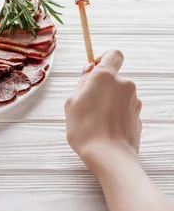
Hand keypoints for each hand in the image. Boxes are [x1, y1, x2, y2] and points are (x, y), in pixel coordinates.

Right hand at [64, 50, 141, 172]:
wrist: (109, 156)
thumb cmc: (85, 129)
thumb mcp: (71, 102)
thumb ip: (82, 84)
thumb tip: (89, 74)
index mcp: (106, 77)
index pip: (113, 54)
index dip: (103, 59)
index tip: (93, 70)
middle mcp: (124, 84)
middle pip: (113, 77)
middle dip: (101, 86)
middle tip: (86, 103)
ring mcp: (134, 101)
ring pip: (118, 94)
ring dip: (107, 101)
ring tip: (94, 119)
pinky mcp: (138, 116)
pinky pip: (124, 108)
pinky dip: (115, 113)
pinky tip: (105, 127)